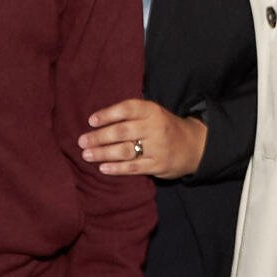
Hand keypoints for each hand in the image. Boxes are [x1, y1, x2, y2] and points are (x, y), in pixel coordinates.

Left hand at [78, 98, 207, 179]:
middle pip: (122, 131)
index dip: (108, 114)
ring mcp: (158, 147)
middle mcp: (155, 127)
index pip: (128, 109)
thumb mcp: (153, 114)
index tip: (91, 121)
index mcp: (152, 111)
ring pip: (125, 150)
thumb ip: (131, 115)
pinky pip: (133, 167)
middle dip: (99, 137)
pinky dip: (116, 168)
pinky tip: (103, 168)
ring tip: (87, 155)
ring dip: (103, 153)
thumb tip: (96, 122)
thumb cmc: (164, 127)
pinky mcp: (158, 165)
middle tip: (82, 141)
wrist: (194, 145)